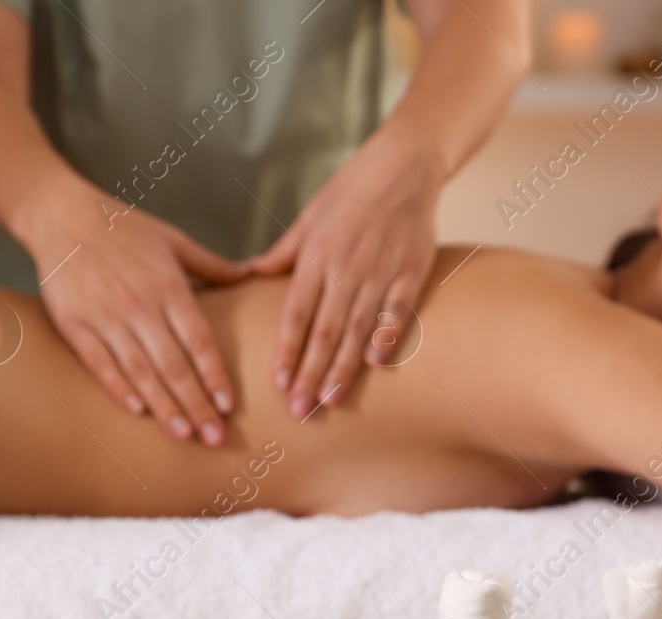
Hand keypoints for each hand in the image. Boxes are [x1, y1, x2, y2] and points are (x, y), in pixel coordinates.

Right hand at [24, 181, 247, 444]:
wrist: (60, 215)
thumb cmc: (123, 227)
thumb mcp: (174, 239)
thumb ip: (212, 265)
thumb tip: (251, 275)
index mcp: (169, 285)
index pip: (199, 341)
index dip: (215, 376)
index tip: (229, 405)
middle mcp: (139, 304)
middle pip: (174, 365)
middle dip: (196, 405)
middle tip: (214, 437)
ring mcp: (105, 316)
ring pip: (140, 371)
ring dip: (164, 406)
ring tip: (184, 434)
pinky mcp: (74, 323)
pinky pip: (99, 363)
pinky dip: (118, 388)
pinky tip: (138, 411)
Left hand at [247, 124, 440, 416]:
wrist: (404, 165)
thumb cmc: (351, 190)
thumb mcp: (309, 215)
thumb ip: (284, 252)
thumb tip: (250, 273)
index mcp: (316, 255)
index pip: (295, 314)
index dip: (287, 351)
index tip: (279, 383)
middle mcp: (346, 268)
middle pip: (324, 332)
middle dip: (310, 375)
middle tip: (300, 411)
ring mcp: (381, 272)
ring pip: (357, 330)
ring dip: (343, 369)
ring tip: (330, 400)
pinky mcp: (411, 272)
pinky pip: (397, 313)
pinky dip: (385, 339)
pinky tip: (374, 366)